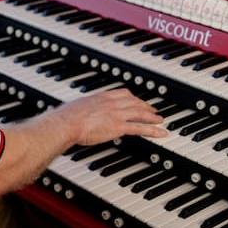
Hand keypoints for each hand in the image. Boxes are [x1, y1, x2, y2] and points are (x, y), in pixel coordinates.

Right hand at [53, 89, 167, 145]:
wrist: (66, 123)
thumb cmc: (66, 117)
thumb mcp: (77, 107)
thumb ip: (84, 109)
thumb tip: (80, 113)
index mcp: (102, 96)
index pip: (124, 94)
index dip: (134, 98)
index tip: (139, 101)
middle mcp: (112, 103)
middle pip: (135, 103)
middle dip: (147, 107)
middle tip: (154, 111)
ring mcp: (117, 114)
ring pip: (141, 114)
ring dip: (153, 117)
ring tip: (161, 121)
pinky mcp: (118, 126)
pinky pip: (140, 128)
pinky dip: (153, 130)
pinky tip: (161, 133)